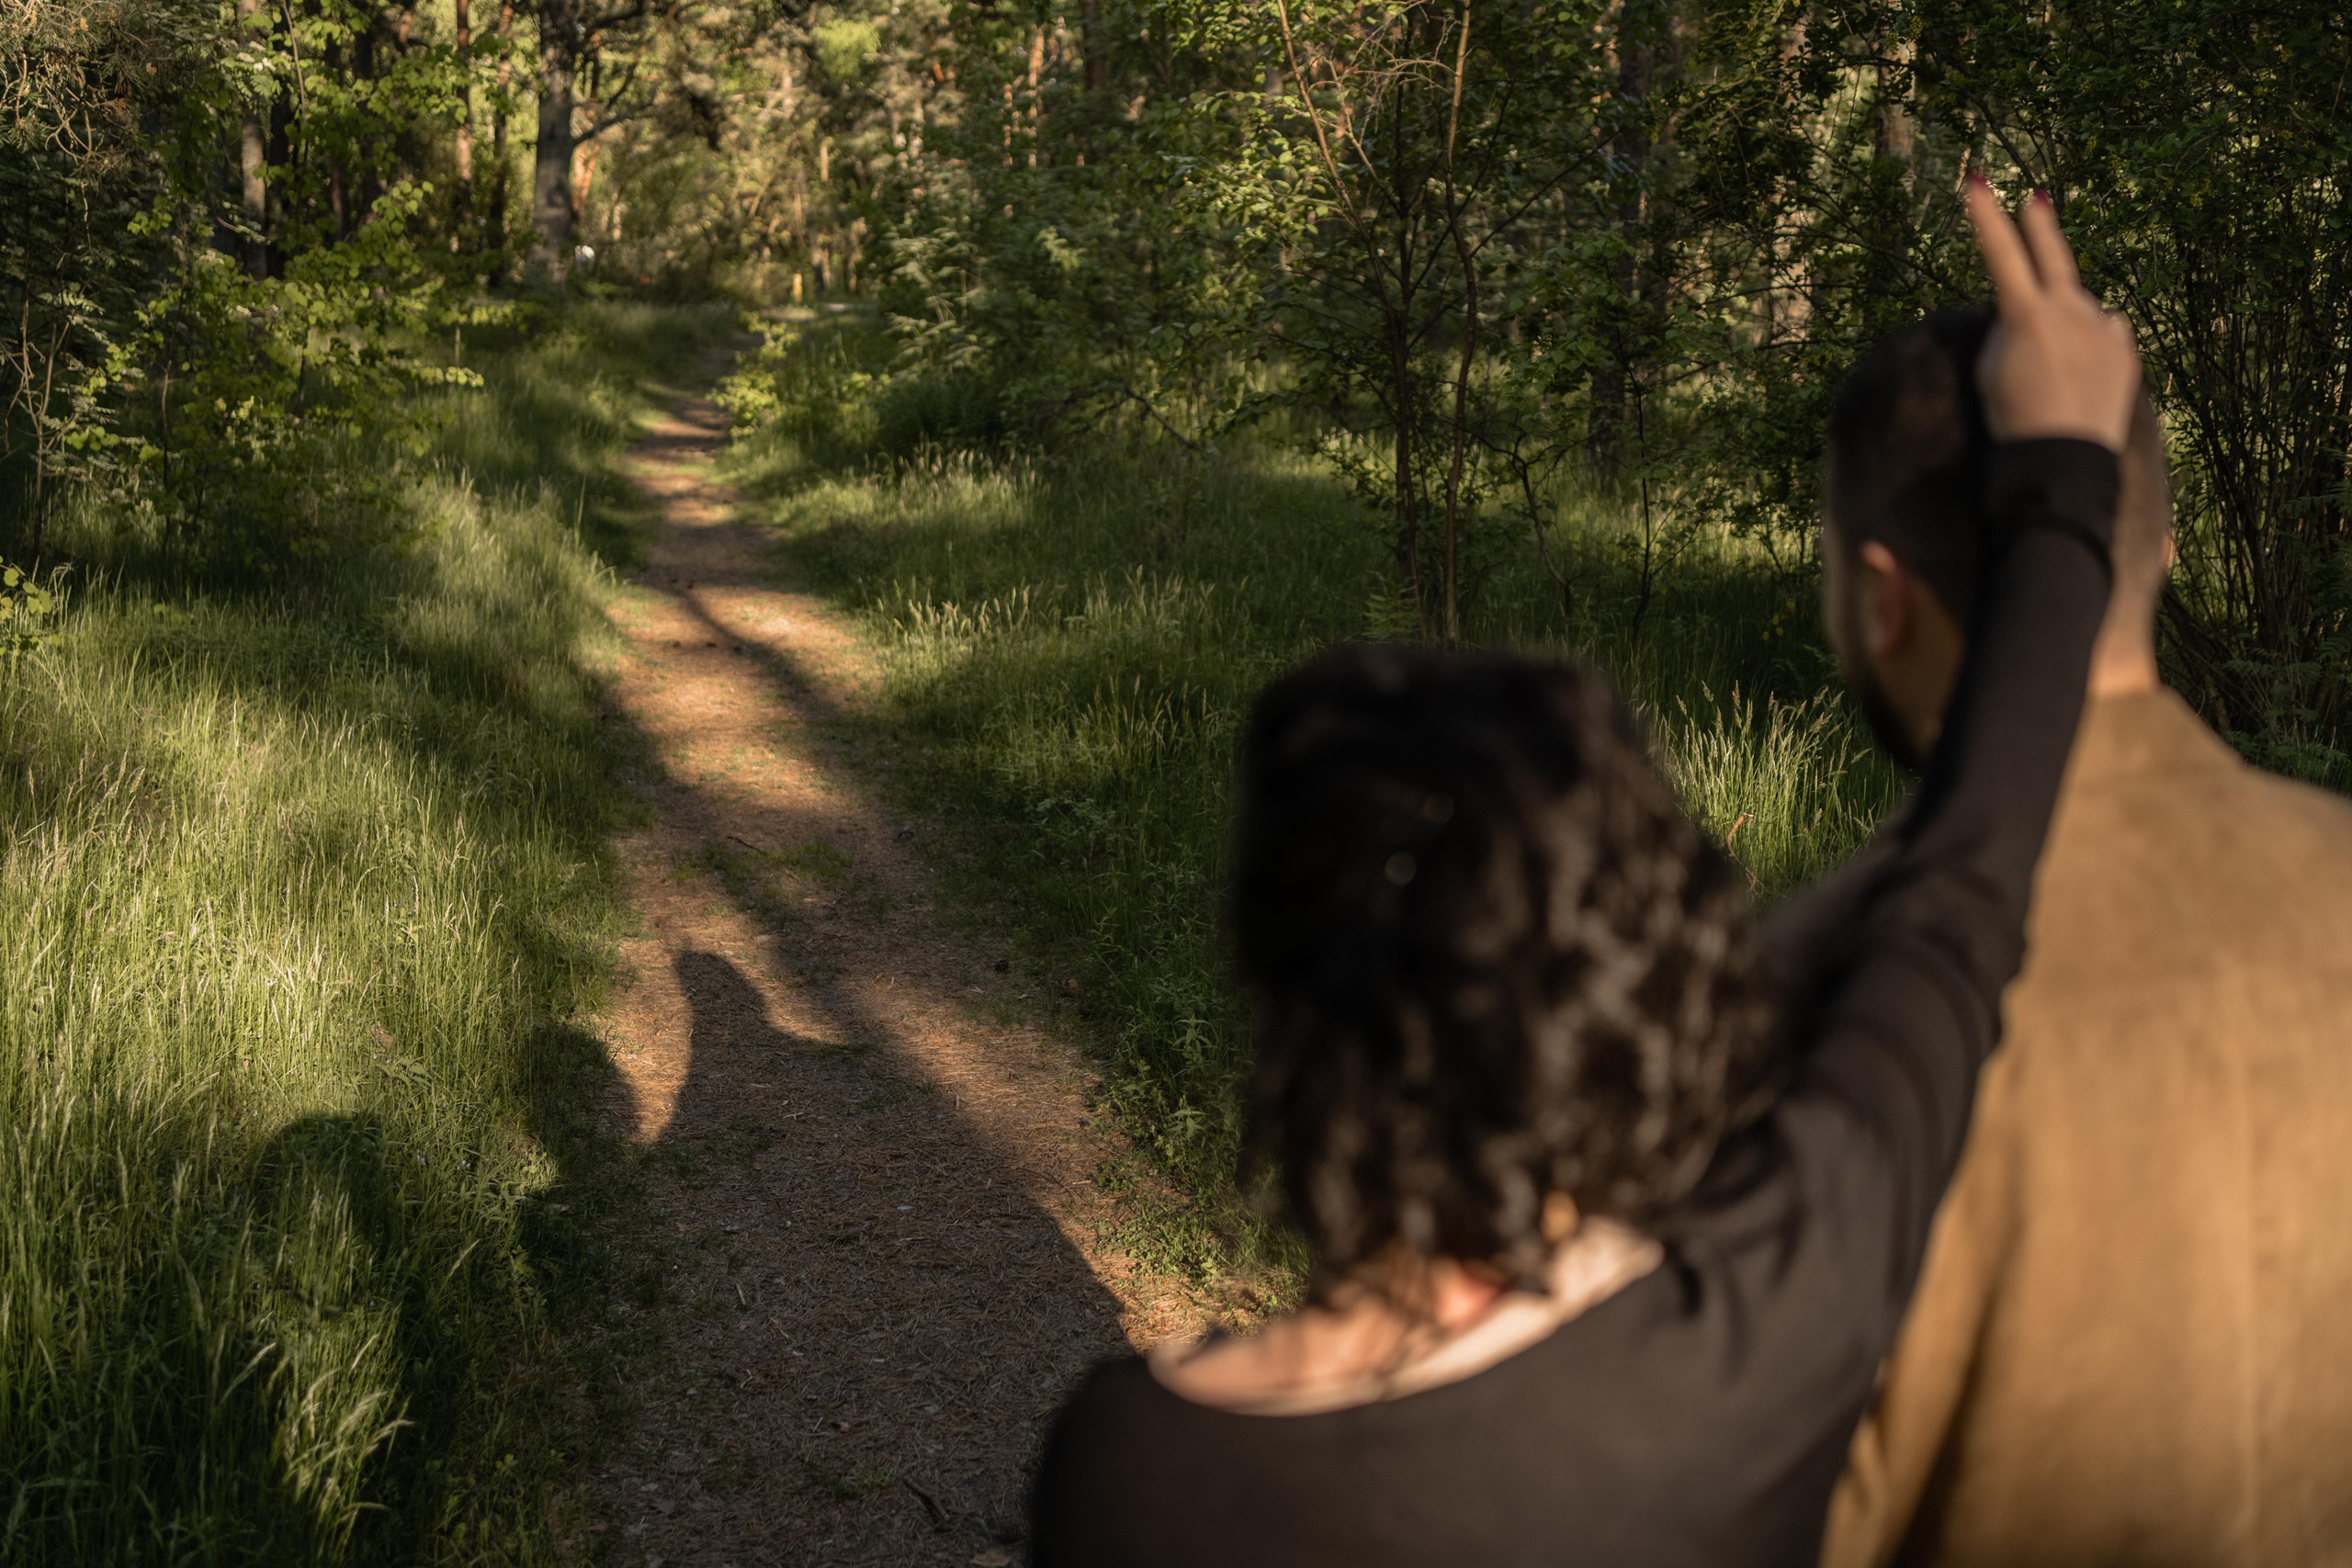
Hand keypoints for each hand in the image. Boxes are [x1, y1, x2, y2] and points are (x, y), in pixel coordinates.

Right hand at [1964, 176, 2140, 451]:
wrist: (2065, 458)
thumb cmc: (2012, 419)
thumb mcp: (1990, 372)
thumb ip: (2004, 331)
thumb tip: (2024, 313)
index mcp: (2027, 314)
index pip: (2000, 254)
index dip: (1984, 217)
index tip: (1976, 182)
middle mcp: (2069, 310)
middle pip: (2053, 257)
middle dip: (2040, 227)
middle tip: (2036, 197)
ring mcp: (2102, 327)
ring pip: (2079, 307)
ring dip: (2063, 320)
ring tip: (2050, 360)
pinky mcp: (2124, 350)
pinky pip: (2106, 331)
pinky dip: (2092, 339)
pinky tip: (2083, 363)